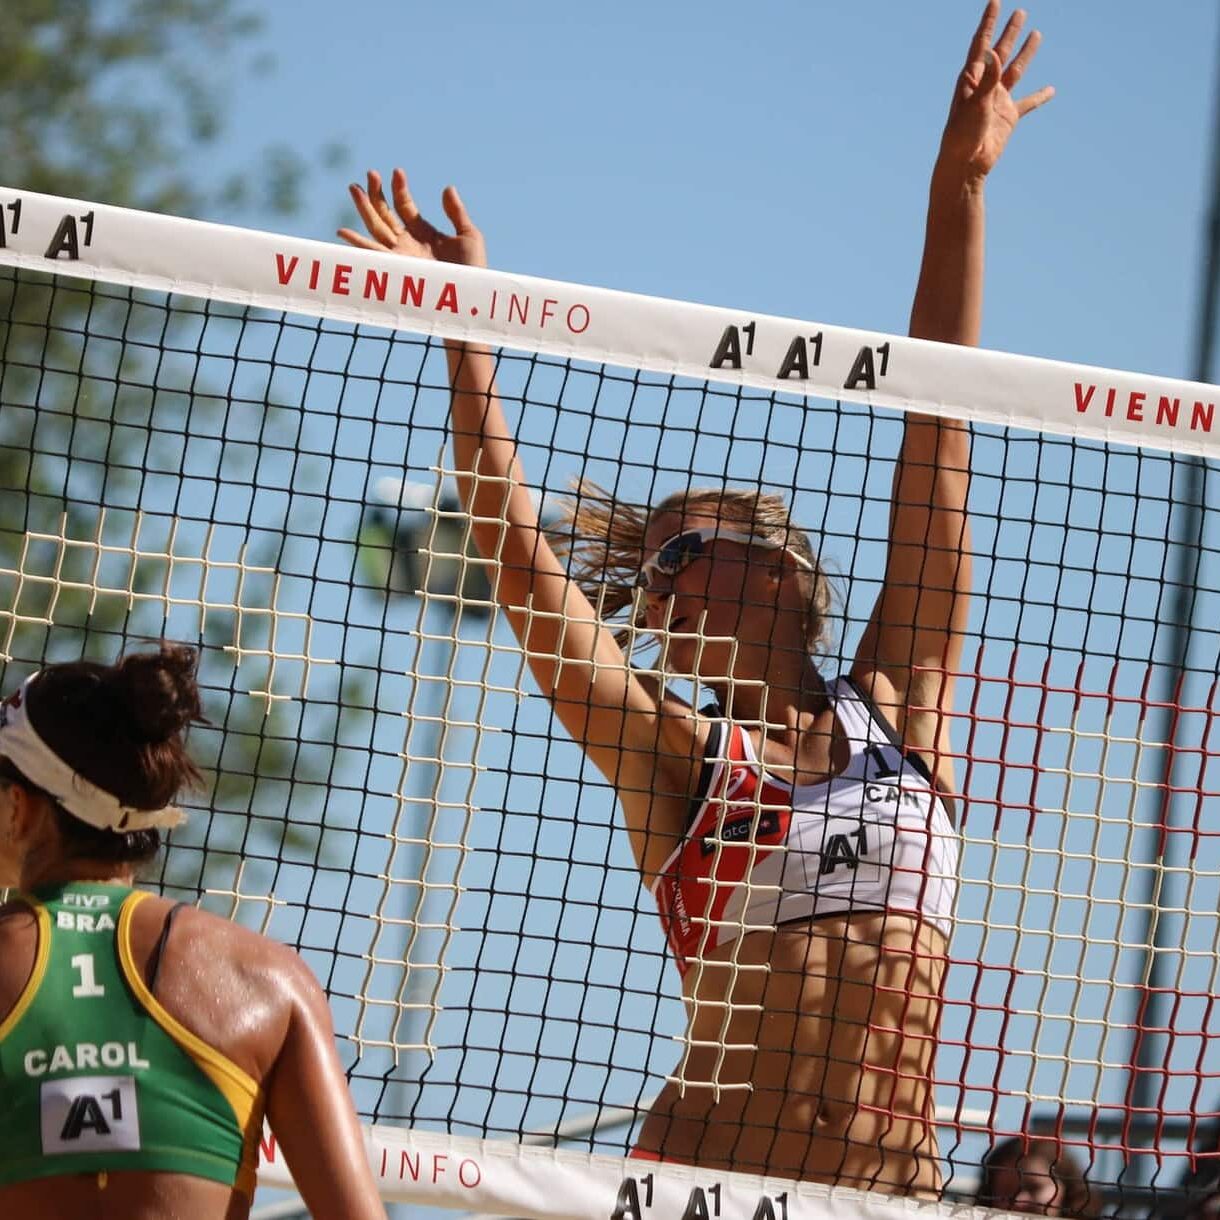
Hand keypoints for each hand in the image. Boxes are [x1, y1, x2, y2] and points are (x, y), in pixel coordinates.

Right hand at [338, 167, 486, 267]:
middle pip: (386, 214)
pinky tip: (343, 232)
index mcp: (423, 233)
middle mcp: (408, 244)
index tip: (397, 171)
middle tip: (369, 172)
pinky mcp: (397, 268)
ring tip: (353, 188)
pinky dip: (358, 245)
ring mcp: (400, 256)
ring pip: (376, 228)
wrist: (471, 295)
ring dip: (364, 209)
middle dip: (376, 194)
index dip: (399, 188)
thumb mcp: (468, 236)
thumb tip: (447, 188)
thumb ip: (456, 213)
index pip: (405, 206)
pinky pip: (373, 255)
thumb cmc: (473, 270)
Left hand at [938, 3, 1054, 182]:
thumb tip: (995, 53)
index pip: (981, 44)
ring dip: (1026, 53)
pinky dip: (1040, 97)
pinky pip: (1027, 103)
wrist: (965, 164)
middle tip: (1020, 12)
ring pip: (1015, 71)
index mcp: (971, 79)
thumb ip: (988, 78)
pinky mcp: (1007, 117)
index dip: (988, 22)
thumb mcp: (975, 103)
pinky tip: (1051, 90)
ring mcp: (997, 101)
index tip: (995, 1)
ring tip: (1036, 34)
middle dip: (1009, 32)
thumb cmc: (962, 134)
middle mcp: (984, 86)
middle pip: (1000, 52)